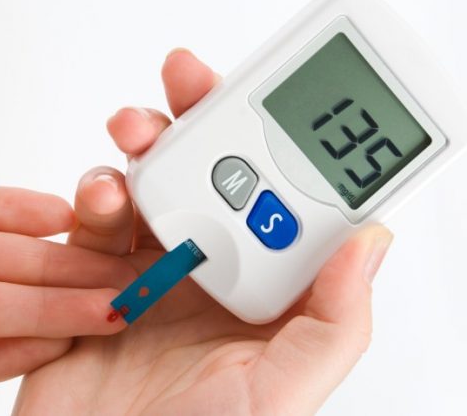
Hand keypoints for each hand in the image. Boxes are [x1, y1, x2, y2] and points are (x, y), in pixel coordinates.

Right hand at [13, 49, 392, 414]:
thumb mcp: (282, 395)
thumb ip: (333, 325)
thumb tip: (371, 240)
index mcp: (267, 294)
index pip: (285, 205)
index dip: (286, 149)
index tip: (278, 105)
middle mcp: (214, 272)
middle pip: (215, 176)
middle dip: (202, 120)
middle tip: (189, 81)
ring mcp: (154, 269)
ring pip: (154, 182)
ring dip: (144, 146)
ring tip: (136, 135)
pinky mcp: (98, 273)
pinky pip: (96, 217)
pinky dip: (95, 194)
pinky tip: (101, 197)